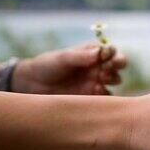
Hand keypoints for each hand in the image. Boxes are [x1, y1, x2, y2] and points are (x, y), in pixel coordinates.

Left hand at [11, 43, 125, 94]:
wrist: (32, 85)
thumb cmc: (47, 66)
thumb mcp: (62, 58)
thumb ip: (80, 56)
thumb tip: (99, 53)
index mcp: (92, 53)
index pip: (111, 51)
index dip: (114, 54)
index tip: (109, 58)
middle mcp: (98, 67)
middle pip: (117, 66)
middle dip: (115, 68)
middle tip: (105, 73)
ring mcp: (96, 82)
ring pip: (114, 82)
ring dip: (112, 81)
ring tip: (98, 83)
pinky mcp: (92, 97)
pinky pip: (106, 98)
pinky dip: (105, 96)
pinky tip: (96, 94)